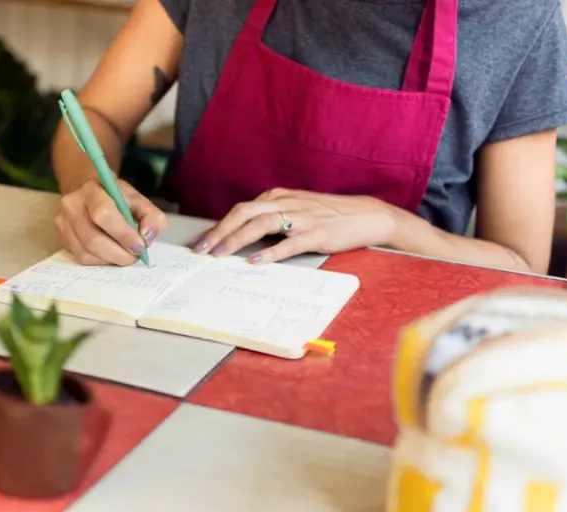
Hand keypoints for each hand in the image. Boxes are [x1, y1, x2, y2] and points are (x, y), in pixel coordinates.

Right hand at [56, 178, 167, 265]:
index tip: (139, 246)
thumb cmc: (118, 198)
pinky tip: (111, 254)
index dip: (123, 235)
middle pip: (93, 238)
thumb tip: (146, 238)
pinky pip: (81, 258)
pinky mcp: (62, 238)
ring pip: (86, 252)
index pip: (104, 214)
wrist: (91, 192)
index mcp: (92, 190)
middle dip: (118, 253)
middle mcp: (72, 205)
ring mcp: (63, 223)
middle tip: (134, 256)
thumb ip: (152, 218)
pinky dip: (100, 261)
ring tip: (124, 255)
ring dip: (110, 260)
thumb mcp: (140, 201)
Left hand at [190, 188, 396, 263]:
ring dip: (237, 240)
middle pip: (244, 213)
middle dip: (219, 232)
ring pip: (261, 225)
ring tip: (220, 254)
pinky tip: (256, 261)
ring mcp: (302, 218)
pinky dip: (270, 252)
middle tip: (201, 250)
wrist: (365, 215)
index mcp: (277, 197)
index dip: (218, 226)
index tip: (200, 243)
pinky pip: (289, 243)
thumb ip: (270, 217)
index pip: (240, 210)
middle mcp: (286, 203)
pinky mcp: (317, 234)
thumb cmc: (327, 214)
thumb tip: (241, 234)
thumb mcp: (294, 209)